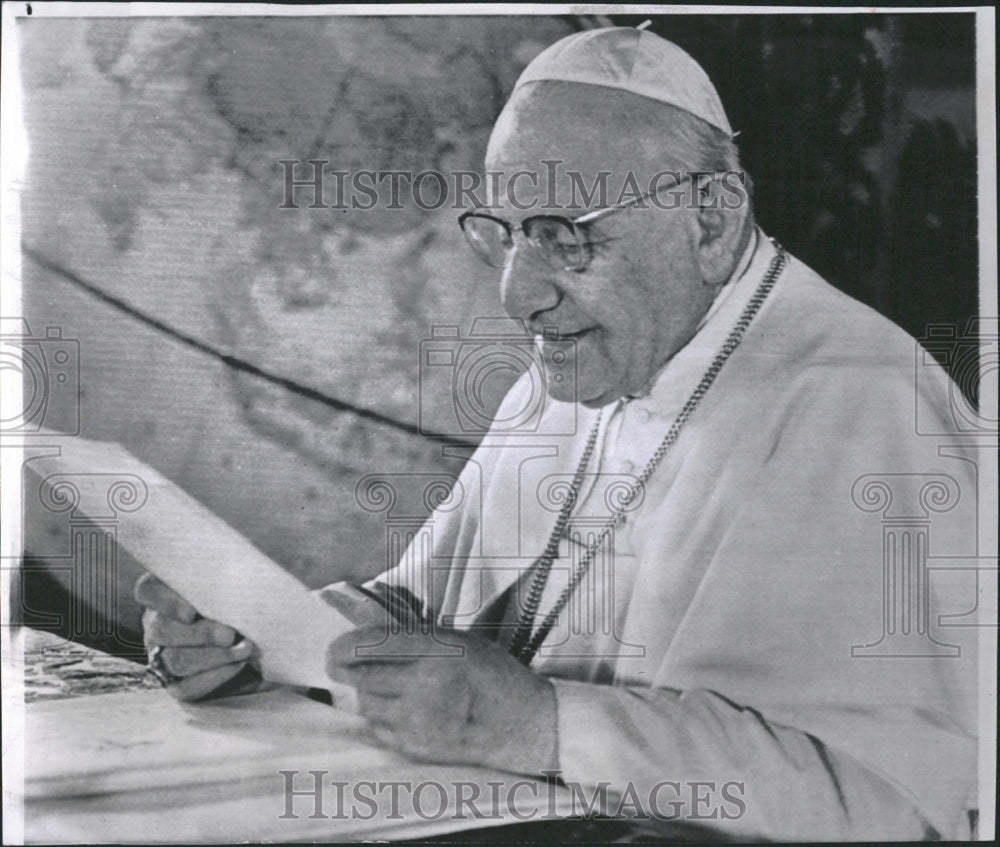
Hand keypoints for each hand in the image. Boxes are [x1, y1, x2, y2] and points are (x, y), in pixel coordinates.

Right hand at [134, 572, 257, 700]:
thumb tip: (251, 571)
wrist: (271, 642)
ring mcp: (164, 656)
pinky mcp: (179, 684)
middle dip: (199, 634)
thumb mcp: (250, 584)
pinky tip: (238, 665)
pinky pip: (186, 687)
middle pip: (160, 629)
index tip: (191, 612)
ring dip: (212, 656)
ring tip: (244, 650)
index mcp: (169, 591)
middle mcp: (159, 623)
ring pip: (173, 659)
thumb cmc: (255, 602)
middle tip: (231, 635)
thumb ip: (240, 577)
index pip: (148, 591)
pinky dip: (215, 676)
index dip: (165, 600)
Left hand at [326, 624, 557, 774]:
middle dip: (346, 670)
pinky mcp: (417, 747)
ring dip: (367, 693)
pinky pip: (379, 729)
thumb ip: (414, 639)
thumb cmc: (491, 674)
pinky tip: (400, 709)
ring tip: (385, 686)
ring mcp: (419, 720)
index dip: (344, 646)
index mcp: (437, 649)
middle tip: (340, 666)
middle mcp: (425, 684)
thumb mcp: (458, 640)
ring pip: (367, 704)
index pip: (372, 644)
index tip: (333, 648)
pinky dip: (380, 718)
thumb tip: (365, 637)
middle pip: (361, 677)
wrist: (522, 723)